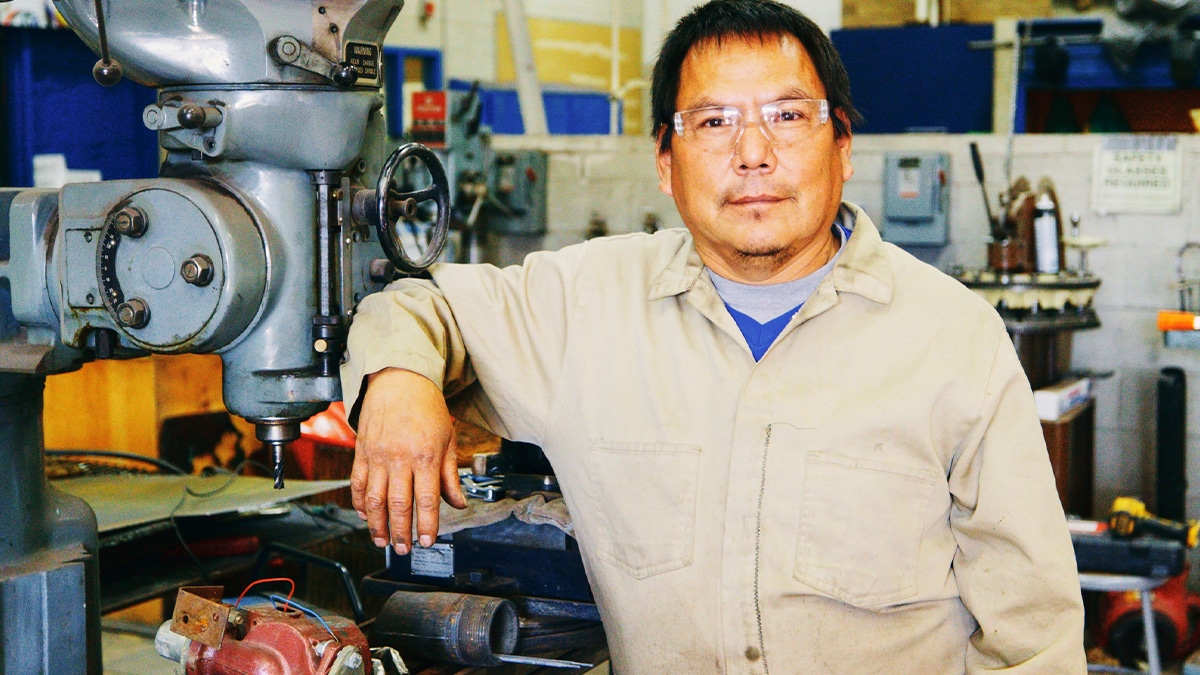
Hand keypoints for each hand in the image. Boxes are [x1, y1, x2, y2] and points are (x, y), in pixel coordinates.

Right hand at [351, 368, 466, 553]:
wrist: (399, 379)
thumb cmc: (426, 406)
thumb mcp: (447, 438)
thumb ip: (450, 474)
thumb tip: (458, 502)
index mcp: (426, 456)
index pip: (427, 500)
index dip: (427, 525)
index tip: (428, 542)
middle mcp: (400, 458)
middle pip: (399, 505)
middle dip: (402, 532)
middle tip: (404, 549)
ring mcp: (377, 456)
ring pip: (374, 499)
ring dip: (378, 525)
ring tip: (383, 541)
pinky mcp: (362, 452)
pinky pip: (356, 483)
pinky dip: (359, 503)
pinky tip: (365, 516)